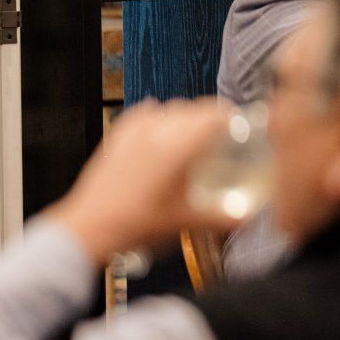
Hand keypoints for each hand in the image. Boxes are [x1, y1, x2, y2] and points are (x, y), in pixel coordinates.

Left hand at [49, 100, 234, 262]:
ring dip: (185, 115)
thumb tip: (248, 218)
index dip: (231, 116)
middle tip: (223, 133)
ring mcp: (133, 136)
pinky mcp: (115, 142)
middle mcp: (157, 134)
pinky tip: (157, 119)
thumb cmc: (136, 225)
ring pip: (167, 109)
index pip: (212, 116)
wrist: (90, 229)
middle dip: (210, 117)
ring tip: (193, 132)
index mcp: (178, 148)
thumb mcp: (187, 222)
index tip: (241, 123)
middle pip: (192, 109)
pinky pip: (139, 116)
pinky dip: (154, 114)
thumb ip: (224, 219)